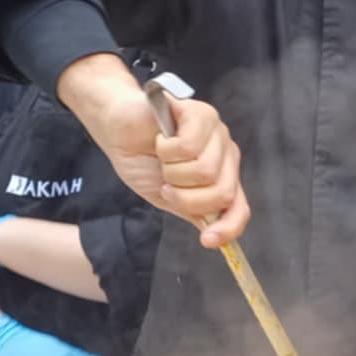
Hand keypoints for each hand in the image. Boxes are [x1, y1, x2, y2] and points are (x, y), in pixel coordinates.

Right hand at [59, 56, 249, 246]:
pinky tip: (161, 140)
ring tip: (162, 158)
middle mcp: (225, 155)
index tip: (206, 240)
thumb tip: (213, 232)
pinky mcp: (200, 114)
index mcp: (222, 177)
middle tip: (167, 185)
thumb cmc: (142, 160)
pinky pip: (189, 147)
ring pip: (206, 171)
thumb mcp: (167, 196)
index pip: (239, 207)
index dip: (227, 228)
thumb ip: (192, 211)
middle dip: (186, 198)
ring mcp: (216, 133)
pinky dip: (167, 150)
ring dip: (172, 171)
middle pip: (223, 193)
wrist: (117, 130)